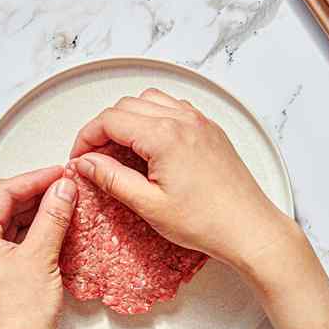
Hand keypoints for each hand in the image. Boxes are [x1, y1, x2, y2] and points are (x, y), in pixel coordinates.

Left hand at [0, 166, 76, 328]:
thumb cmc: (20, 318)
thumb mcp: (41, 257)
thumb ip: (53, 216)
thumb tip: (63, 188)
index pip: (2, 193)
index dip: (35, 179)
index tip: (62, 174)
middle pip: (2, 207)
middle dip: (36, 196)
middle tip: (68, 188)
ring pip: (7, 225)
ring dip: (35, 214)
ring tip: (66, 205)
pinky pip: (8, 244)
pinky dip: (30, 234)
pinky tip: (54, 228)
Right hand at [69, 88, 298, 270]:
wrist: (248, 227)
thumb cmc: (205, 221)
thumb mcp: (148, 205)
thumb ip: (112, 179)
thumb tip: (87, 164)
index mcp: (164, 136)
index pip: (110, 119)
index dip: (86, 137)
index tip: (79, 158)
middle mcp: (183, 120)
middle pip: (127, 105)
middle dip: (103, 127)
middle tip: (93, 157)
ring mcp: (199, 122)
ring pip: (150, 100)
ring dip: (127, 118)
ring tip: (118, 149)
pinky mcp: (209, 130)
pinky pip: (173, 108)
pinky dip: (153, 118)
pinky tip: (148, 145)